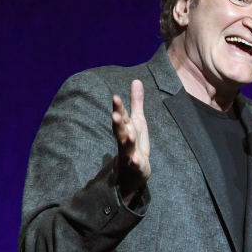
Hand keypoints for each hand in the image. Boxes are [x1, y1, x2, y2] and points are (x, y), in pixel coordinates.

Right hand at [111, 80, 150, 204]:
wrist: (134, 171)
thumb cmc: (135, 142)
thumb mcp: (137, 121)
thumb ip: (136, 102)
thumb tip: (136, 80)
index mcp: (126, 128)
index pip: (121, 116)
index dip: (118, 107)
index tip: (115, 96)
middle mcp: (124, 140)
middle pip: (120, 131)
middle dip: (118, 123)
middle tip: (115, 114)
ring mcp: (129, 153)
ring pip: (126, 147)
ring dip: (127, 141)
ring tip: (130, 135)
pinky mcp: (136, 166)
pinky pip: (135, 165)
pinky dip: (135, 163)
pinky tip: (136, 161)